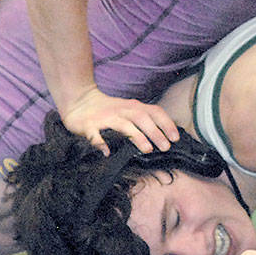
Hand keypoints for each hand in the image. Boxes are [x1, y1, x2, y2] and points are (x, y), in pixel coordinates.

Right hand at [61, 89, 178, 154]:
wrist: (80, 101)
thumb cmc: (110, 110)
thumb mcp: (130, 110)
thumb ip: (146, 119)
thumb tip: (166, 135)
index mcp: (134, 106)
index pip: (154, 112)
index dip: (166, 124)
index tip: (175, 138)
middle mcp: (122, 110)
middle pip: (141, 118)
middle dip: (155, 132)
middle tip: (165, 147)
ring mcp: (106, 118)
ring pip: (123, 126)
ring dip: (136, 136)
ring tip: (147, 149)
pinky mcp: (89, 126)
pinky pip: (95, 134)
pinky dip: (100, 143)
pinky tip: (107, 152)